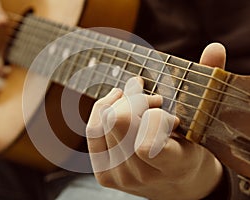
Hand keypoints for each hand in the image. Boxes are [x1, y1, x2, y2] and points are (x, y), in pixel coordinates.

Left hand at [86, 43, 225, 199]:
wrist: (176, 183)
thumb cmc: (190, 149)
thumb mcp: (202, 123)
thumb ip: (206, 86)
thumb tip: (214, 47)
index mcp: (174, 166)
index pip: (147, 144)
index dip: (153, 116)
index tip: (166, 109)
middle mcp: (142, 176)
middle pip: (120, 122)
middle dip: (136, 100)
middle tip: (153, 98)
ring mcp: (120, 177)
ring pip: (104, 122)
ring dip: (122, 102)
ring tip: (138, 99)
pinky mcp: (104, 174)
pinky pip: (94, 130)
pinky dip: (104, 107)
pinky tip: (117, 100)